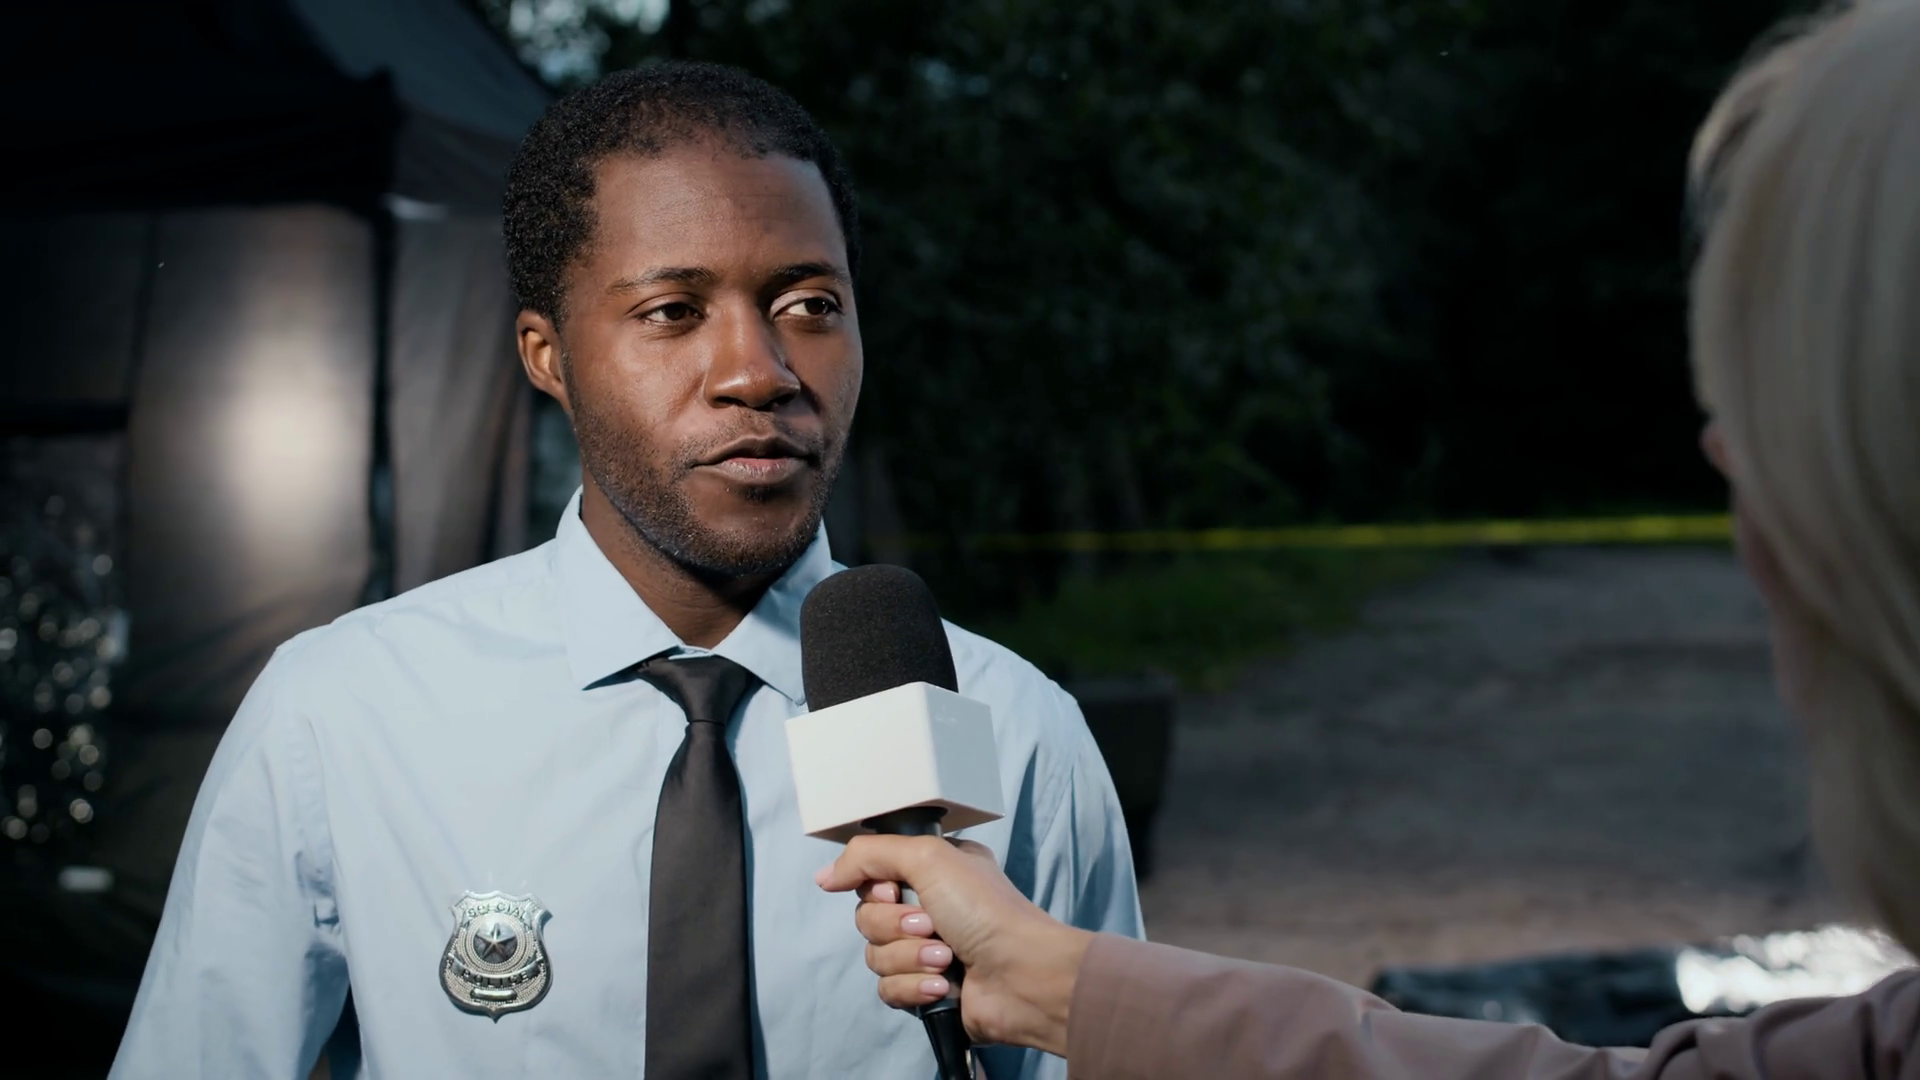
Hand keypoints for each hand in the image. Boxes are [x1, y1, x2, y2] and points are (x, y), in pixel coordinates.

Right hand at [815, 834, 1093, 1057]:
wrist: (1023, 976)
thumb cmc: (989, 911)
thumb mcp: (928, 857)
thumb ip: (870, 854)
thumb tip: (825, 874)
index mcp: (932, 872)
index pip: (871, 877)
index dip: (875, 888)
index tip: (895, 890)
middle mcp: (929, 908)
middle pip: (867, 918)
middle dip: (895, 926)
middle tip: (932, 924)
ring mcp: (927, 951)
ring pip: (875, 957)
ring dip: (909, 958)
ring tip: (946, 957)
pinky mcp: (926, 990)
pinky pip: (888, 990)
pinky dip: (914, 987)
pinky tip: (944, 985)